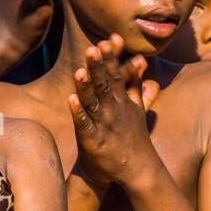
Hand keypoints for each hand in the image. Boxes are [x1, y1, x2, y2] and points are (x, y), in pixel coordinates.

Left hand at [68, 35, 157, 189]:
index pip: (117, 75)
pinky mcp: (94, 141)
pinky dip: (78, 112)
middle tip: (93, 47)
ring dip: (86, 87)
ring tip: (80, 70)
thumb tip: (141, 62)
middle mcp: (114, 111)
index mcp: (123, 102)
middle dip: (99, 67)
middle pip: (105, 85)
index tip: (110, 39)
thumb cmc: (133, 138)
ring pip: (93, 102)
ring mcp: (104, 126)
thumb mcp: (138, 108)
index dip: (112, 58)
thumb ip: (136, 84)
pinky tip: (70, 99)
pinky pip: (84, 125)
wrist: (137, 171)